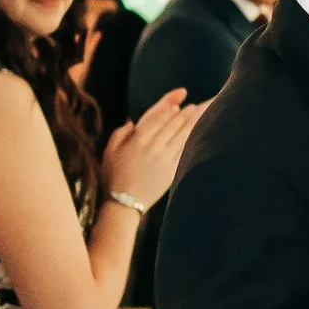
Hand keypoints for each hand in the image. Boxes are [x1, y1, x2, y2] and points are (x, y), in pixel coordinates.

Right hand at [101, 90, 199, 213]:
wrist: (125, 202)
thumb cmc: (114, 176)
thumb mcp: (109, 151)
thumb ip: (120, 133)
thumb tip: (131, 123)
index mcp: (138, 139)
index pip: (157, 119)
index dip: (168, 111)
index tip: (176, 106)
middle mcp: (154, 146)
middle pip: (173, 125)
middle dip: (184, 114)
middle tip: (193, 106)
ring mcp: (165, 158)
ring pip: (182, 136)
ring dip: (191, 123)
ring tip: (199, 114)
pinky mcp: (172, 170)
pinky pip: (183, 150)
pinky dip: (190, 139)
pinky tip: (195, 134)